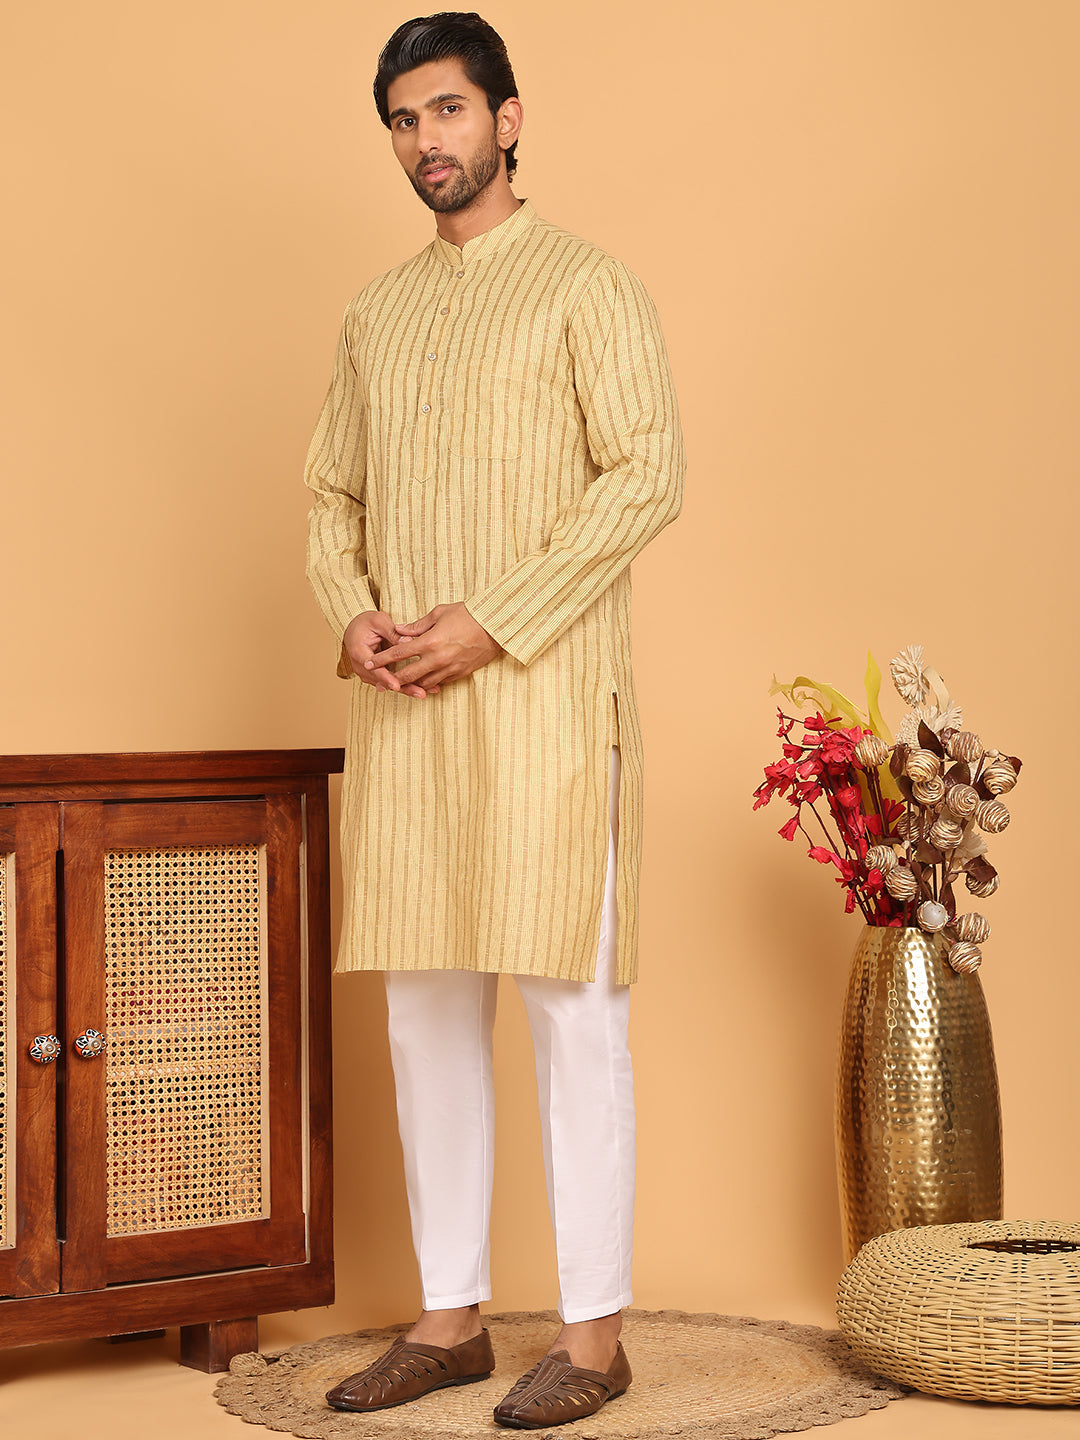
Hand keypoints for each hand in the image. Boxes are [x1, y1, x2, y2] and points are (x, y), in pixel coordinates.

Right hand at [342, 611, 439, 697]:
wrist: (354, 628)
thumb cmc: (366, 622)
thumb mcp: (379, 621)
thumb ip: (393, 632)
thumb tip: (409, 641)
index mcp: (359, 653)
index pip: (374, 669)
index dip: (386, 678)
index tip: (397, 685)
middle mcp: (361, 667)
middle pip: (383, 682)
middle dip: (402, 688)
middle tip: (420, 693)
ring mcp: (367, 673)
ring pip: (388, 685)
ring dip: (406, 689)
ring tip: (423, 693)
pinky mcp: (375, 676)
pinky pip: (389, 682)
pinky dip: (404, 685)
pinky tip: (420, 689)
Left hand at [366, 602, 502, 689]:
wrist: (495, 625)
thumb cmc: (468, 614)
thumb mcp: (440, 613)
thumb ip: (417, 625)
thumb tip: (399, 631)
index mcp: (429, 642)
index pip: (398, 654)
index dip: (381, 660)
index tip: (369, 663)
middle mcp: (437, 658)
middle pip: (407, 675)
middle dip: (392, 679)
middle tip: (382, 680)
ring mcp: (449, 668)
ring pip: (424, 683)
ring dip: (411, 684)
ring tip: (402, 683)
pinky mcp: (460, 674)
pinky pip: (440, 683)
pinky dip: (430, 683)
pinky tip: (423, 682)